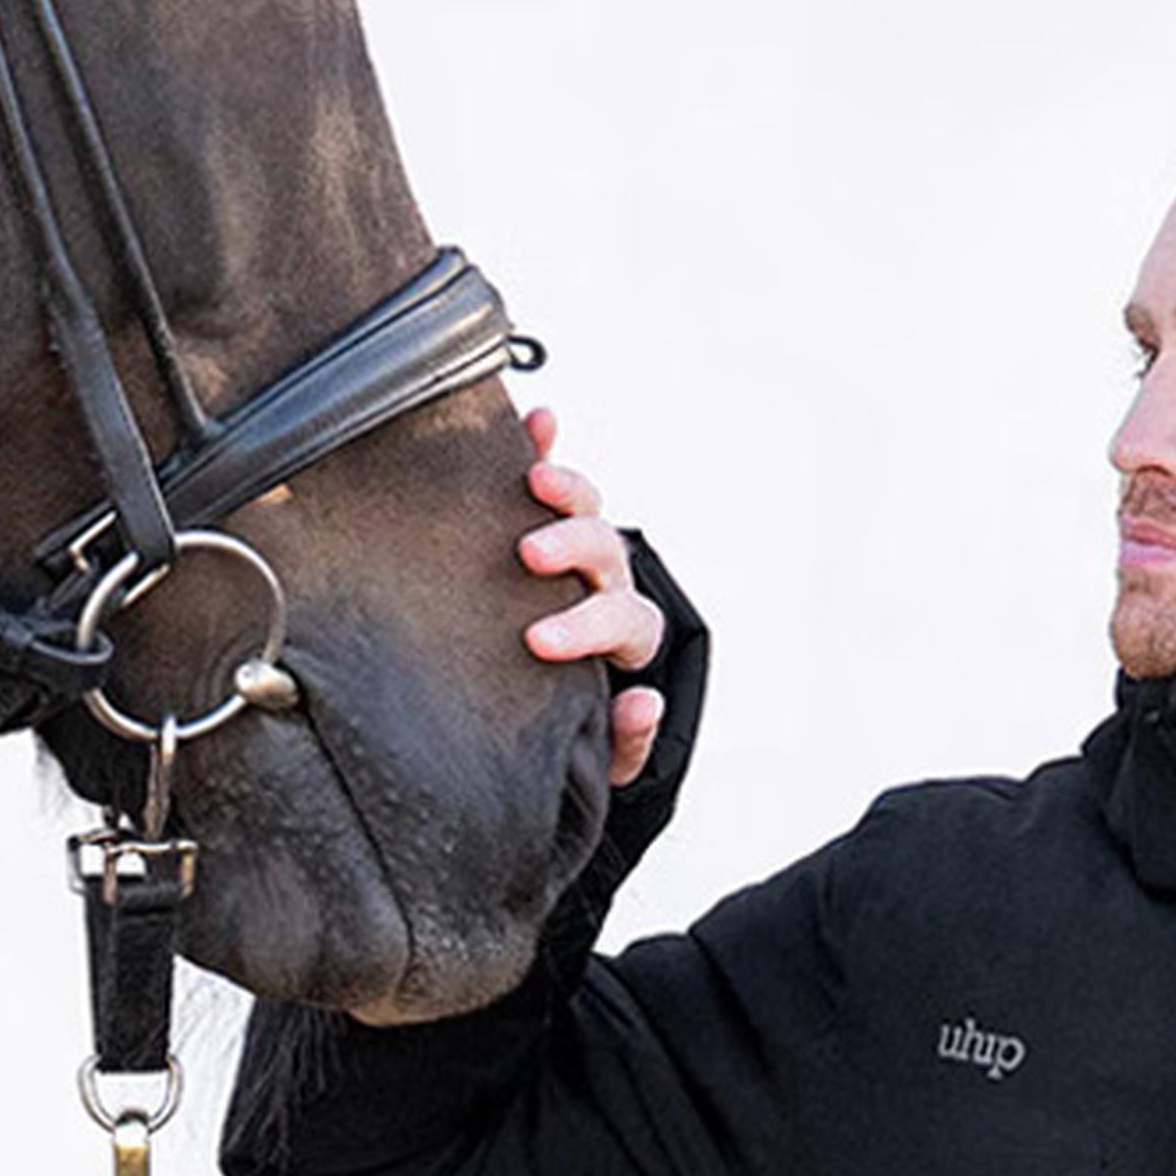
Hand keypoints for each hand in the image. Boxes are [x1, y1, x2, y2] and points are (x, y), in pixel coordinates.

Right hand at [518, 404, 666, 789]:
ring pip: (589, 512)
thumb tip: (644, 704)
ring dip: (566, 490)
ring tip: (534, 478)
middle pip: (608, 555)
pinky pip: (552, 484)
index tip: (539, 642)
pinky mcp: (548, 528)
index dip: (587, 629)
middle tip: (531, 555)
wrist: (557, 710)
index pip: (623, 623)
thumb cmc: (578, 729)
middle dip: (573, 549)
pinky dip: (544, 449)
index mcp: (626, 639)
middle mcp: (610, 587)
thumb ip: (626, 741)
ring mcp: (582, 556)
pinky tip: (537, 421)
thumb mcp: (604, 754)